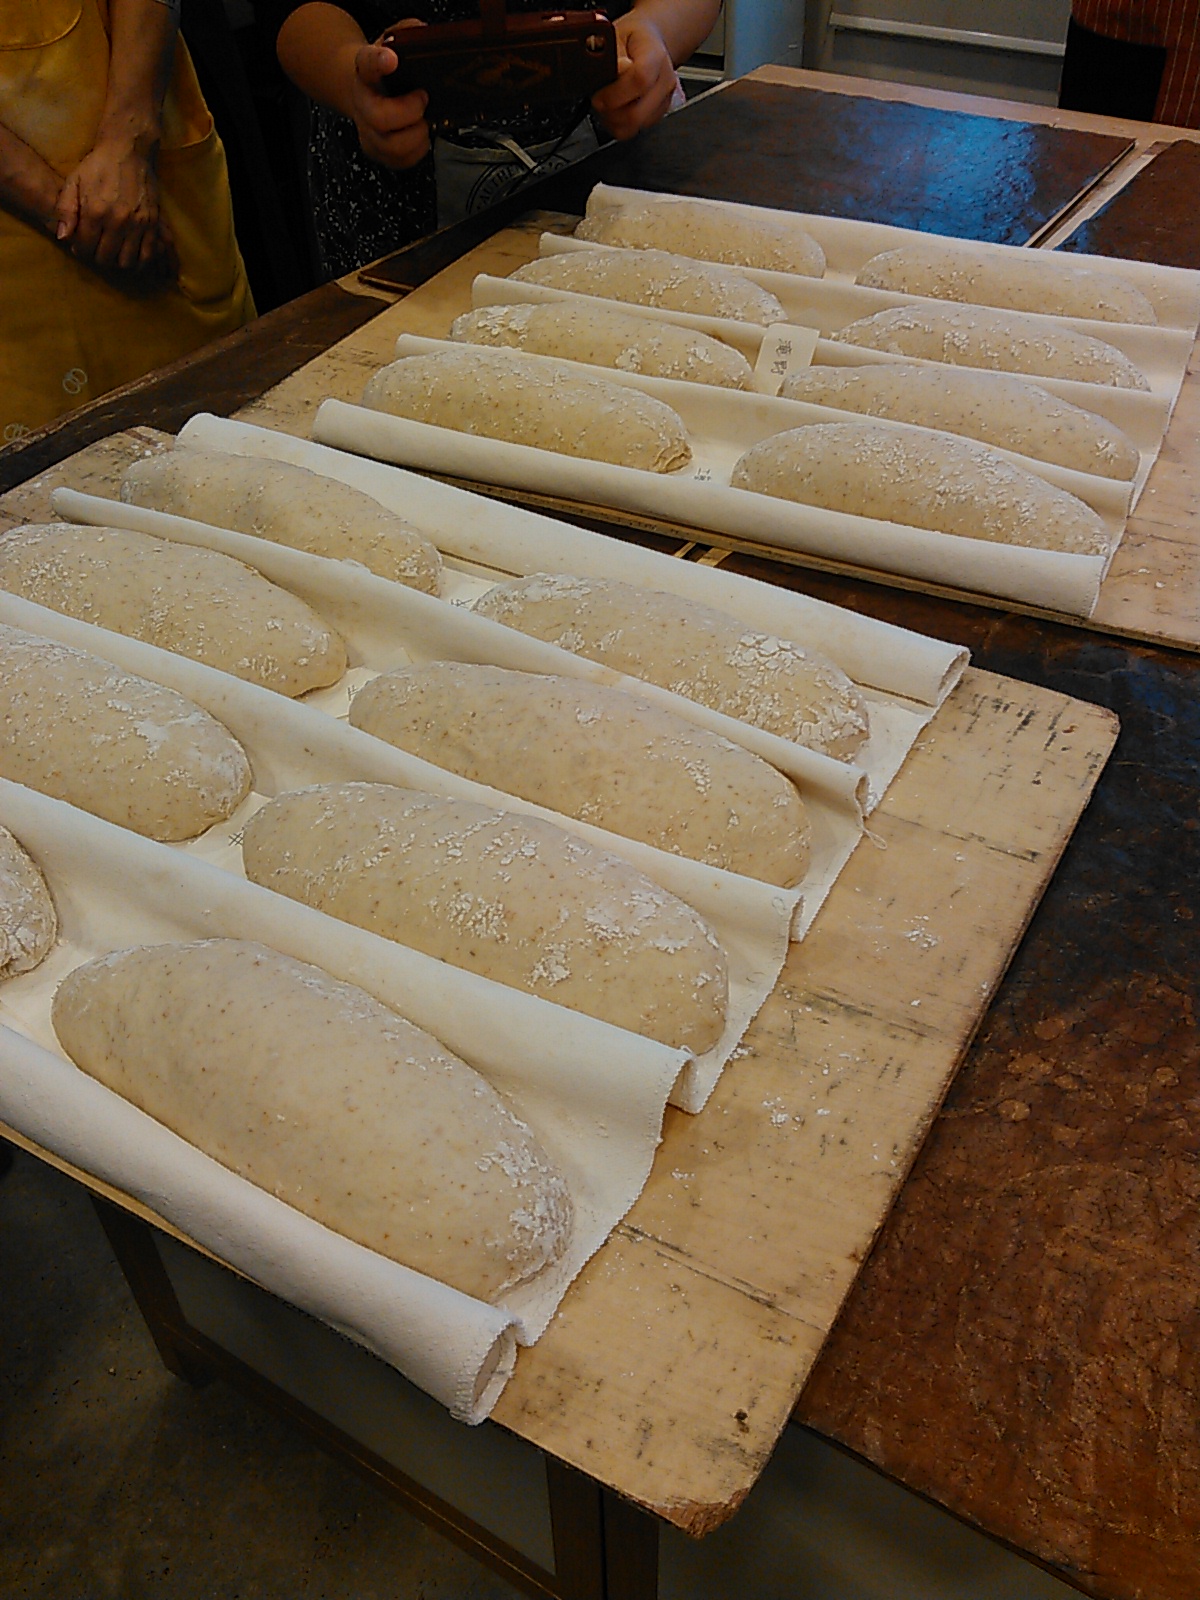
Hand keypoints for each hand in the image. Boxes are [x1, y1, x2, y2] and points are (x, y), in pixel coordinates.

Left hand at [54, 136, 174, 280]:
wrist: (129, 151)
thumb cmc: (98, 166)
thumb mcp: (74, 182)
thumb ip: (65, 210)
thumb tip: (63, 238)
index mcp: (95, 211)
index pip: (85, 247)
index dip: (80, 251)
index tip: (80, 246)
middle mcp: (117, 221)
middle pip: (105, 258)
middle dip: (97, 258)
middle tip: (96, 250)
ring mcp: (138, 224)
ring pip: (126, 261)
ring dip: (117, 262)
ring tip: (113, 253)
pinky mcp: (153, 224)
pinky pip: (147, 254)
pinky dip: (138, 262)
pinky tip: (131, 256)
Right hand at [349, 24, 429, 168]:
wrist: (366, 92)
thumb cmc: (385, 73)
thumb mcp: (392, 45)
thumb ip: (406, 34)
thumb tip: (422, 32)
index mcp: (365, 71)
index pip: (367, 63)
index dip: (379, 62)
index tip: (391, 59)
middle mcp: (361, 103)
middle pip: (379, 117)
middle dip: (410, 112)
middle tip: (422, 100)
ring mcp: (367, 131)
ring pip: (392, 146)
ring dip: (417, 135)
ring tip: (423, 122)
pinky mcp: (377, 152)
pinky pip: (401, 161)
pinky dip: (418, 150)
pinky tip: (420, 135)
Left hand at [591, 14, 682, 140]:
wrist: (647, 43)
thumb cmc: (631, 39)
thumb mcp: (617, 36)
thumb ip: (614, 54)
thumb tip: (618, 69)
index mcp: (656, 56)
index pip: (640, 80)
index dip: (615, 92)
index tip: (599, 92)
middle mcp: (665, 81)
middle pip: (637, 113)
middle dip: (610, 111)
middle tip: (597, 99)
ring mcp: (663, 101)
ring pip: (634, 127)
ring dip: (612, 120)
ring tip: (605, 104)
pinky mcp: (657, 115)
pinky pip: (634, 131)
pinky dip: (618, 125)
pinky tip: (613, 110)